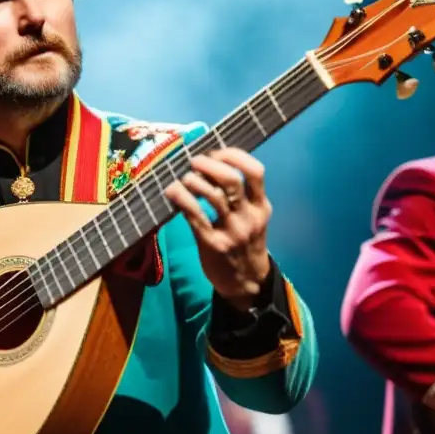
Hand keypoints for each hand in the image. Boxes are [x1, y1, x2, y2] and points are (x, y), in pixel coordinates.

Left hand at [164, 148, 271, 308]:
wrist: (247, 282)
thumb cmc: (245, 243)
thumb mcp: (254, 218)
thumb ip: (242, 196)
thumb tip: (211, 164)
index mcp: (262, 206)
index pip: (256, 171)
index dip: (234, 155)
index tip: (217, 151)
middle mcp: (249, 216)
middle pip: (232, 180)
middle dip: (209, 164)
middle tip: (194, 161)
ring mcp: (232, 231)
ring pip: (213, 195)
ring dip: (193, 180)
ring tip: (184, 178)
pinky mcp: (212, 244)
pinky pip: (195, 215)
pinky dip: (181, 198)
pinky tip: (173, 192)